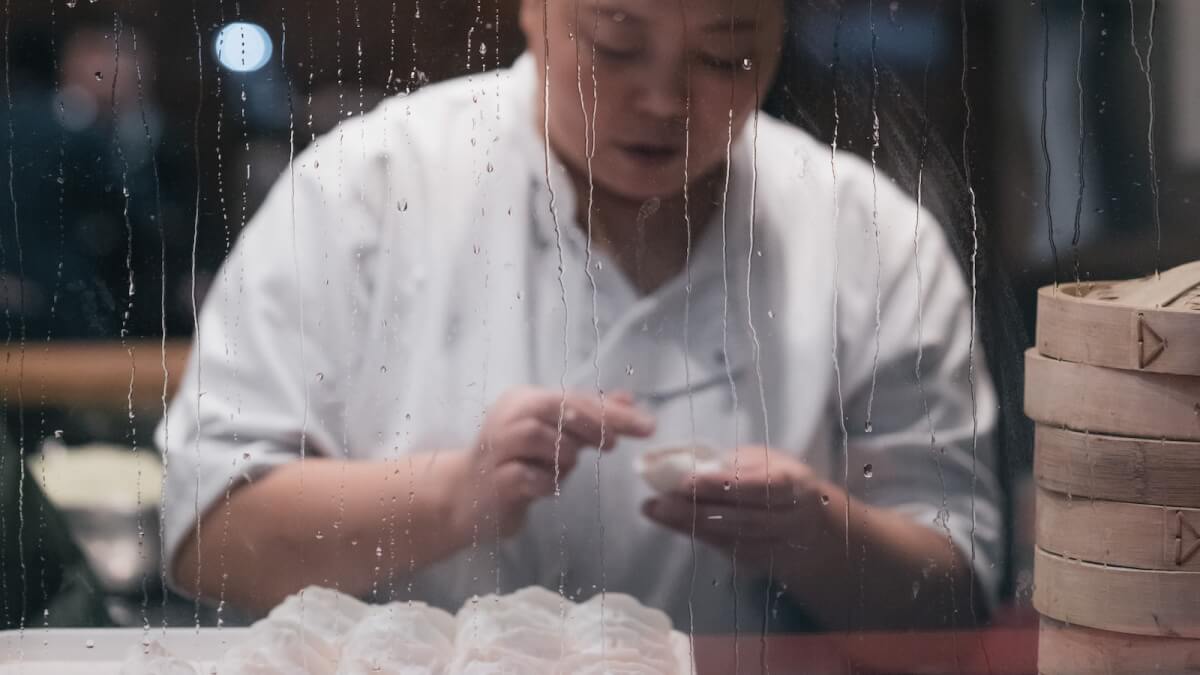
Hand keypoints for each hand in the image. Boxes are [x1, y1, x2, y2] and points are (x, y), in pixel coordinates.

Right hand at [450, 386, 655, 537]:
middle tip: (613, 445)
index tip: (648, 426)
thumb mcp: (553, 434)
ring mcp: (497, 448)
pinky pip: (533, 478)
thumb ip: (587, 415)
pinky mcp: (495, 481)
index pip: (574, 397)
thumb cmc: (515, 462)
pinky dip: (547, 484)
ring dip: (564, 459)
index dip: (613, 411)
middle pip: (559, 409)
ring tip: (557, 469)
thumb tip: (630, 400)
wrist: (465, 498)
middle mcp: (507, 416)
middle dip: (594, 426)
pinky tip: (543, 487)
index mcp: (522, 399)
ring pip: (546, 441)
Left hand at [642, 447, 841, 570]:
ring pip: (731, 538)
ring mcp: (777, 545)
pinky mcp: (761, 562)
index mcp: (794, 483)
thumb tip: (687, 464)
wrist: (813, 526)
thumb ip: (734, 464)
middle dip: (696, 510)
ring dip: (690, 525)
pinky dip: (698, 535)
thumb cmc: (780, 481)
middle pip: (741, 518)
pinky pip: (726, 550)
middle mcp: (789, 518)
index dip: (723, 486)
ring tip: (658, 510)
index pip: (759, 486)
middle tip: (660, 502)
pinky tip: (673, 523)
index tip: (687, 482)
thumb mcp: (766, 462)